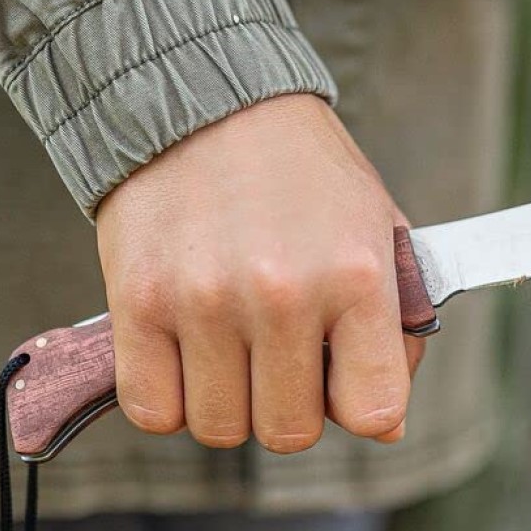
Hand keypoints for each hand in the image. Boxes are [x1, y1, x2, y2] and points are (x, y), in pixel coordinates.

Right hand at [96, 94, 424, 453]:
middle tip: (277, 355)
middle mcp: (282, 294)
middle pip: (288, 433)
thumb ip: (392, 330)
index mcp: (357, 276)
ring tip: (228, 346)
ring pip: (219, 428)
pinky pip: (153, 411)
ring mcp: (205, 301)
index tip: (339, 379)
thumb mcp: (376, 230)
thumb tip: (388, 429)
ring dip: (226, 402)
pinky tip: (182, 354)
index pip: (374, 410)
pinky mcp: (138, 302)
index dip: (358, 406)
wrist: (204, 97)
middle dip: (287, 406)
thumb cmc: (301, 173)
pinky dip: (168, 399)